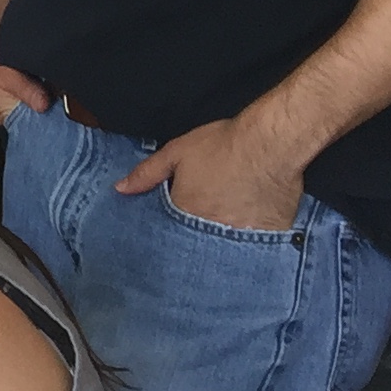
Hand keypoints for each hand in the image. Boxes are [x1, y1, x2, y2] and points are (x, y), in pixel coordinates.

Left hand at [119, 114, 303, 233]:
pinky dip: (253, 240)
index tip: (176, 225)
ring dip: (224, 240)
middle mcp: (211, 230)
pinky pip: (257, 245)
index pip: (170, 231)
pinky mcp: (269, 235)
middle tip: (204, 222)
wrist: (270, 144)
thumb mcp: (176, 153)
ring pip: (227, 245)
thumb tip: (120, 189)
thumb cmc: (222, 146)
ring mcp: (242, 235)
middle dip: (197, 238)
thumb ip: (146, 174)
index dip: (171, 228)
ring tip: (227, 226)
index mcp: (185, 212)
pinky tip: (252, 228)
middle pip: (198, 242)